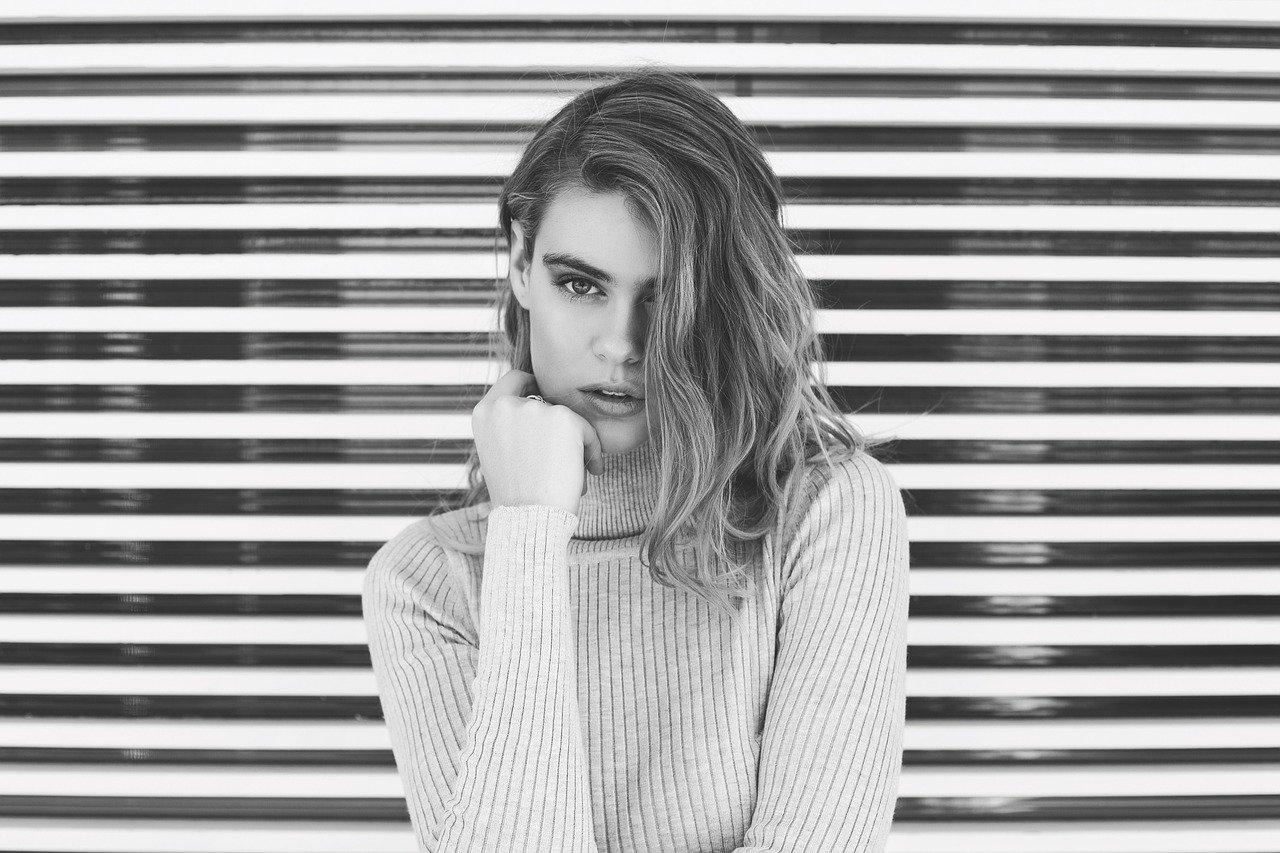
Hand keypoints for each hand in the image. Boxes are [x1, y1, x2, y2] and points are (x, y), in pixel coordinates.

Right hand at [471, 369, 604, 515]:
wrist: (528, 517)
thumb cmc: (516, 496)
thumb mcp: (499, 453)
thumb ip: (511, 428)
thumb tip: (540, 414)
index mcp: (484, 413)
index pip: (513, 380)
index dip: (531, 386)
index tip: (546, 403)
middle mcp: (506, 405)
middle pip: (546, 401)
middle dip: (557, 429)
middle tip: (559, 459)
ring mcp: (535, 408)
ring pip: (567, 419)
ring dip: (573, 444)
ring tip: (571, 474)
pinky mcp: (564, 418)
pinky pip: (587, 430)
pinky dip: (591, 451)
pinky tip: (587, 473)